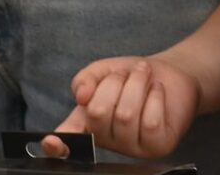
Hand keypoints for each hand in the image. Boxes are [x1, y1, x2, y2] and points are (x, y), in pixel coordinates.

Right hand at [44, 57, 200, 158]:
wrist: (169, 73)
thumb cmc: (132, 76)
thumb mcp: (103, 71)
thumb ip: (85, 79)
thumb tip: (82, 96)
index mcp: (88, 125)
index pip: (67, 140)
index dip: (56, 145)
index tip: (51, 142)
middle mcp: (106, 141)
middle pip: (98, 113)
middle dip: (114, 83)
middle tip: (127, 74)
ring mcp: (131, 148)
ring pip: (125, 115)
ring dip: (136, 84)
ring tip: (144, 77)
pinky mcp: (156, 147)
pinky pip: (149, 121)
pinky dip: (154, 96)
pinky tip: (156, 91)